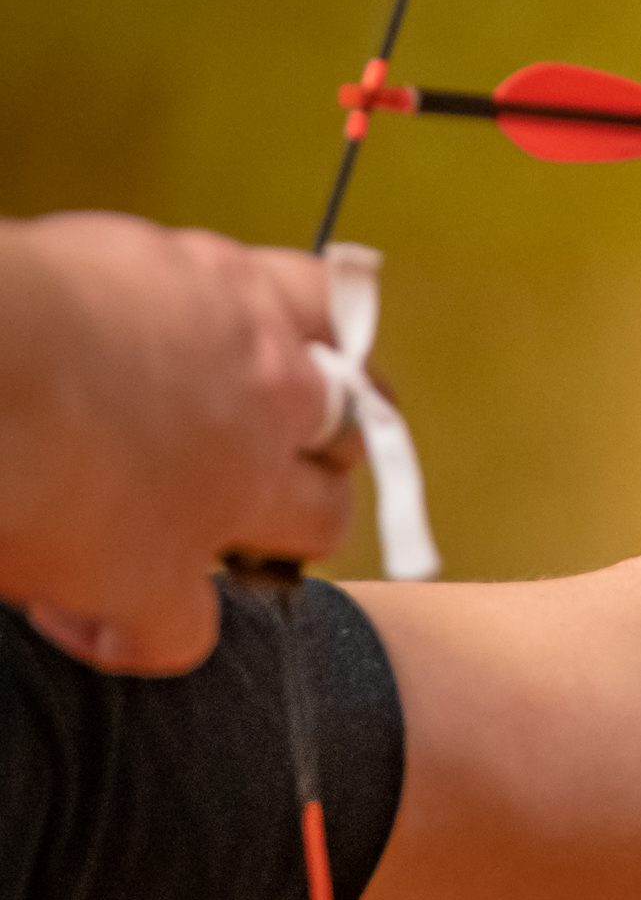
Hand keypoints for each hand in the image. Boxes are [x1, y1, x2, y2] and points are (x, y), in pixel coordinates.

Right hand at [0, 213, 351, 673]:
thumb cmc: (7, 299)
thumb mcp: (97, 263)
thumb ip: (147, 302)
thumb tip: (131, 322)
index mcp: (233, 302)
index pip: (330, 311)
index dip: (323, 346)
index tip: (304, 368)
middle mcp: (256, 401)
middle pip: (348, 435)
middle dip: (309, 454)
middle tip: (239, 464)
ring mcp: (223, 497)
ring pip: (313, 530)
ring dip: (258, 540)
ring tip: (173, 536)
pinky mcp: (153, 579)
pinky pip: (179, 635)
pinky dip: (131, 636)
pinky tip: (77, 616)